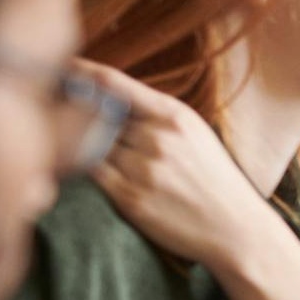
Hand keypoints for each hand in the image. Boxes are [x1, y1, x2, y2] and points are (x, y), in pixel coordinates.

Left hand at [83, 61, 289, 270]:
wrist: (237, 230)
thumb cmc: (213, 179)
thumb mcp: (195, 133)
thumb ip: (153, 114)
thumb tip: (101, 95)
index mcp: (175, 116)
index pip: (113, 84)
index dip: (81, 73)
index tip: (62, 69)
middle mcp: (158, 139)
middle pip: (97, 116)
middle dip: (83, 116)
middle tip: (68, 116)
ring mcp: (143, 169)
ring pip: (91, 145)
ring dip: (88, 147)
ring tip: (104, 156)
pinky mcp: (130, 199)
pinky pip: (93, 174)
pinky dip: (91, 171)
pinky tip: (106, 173)